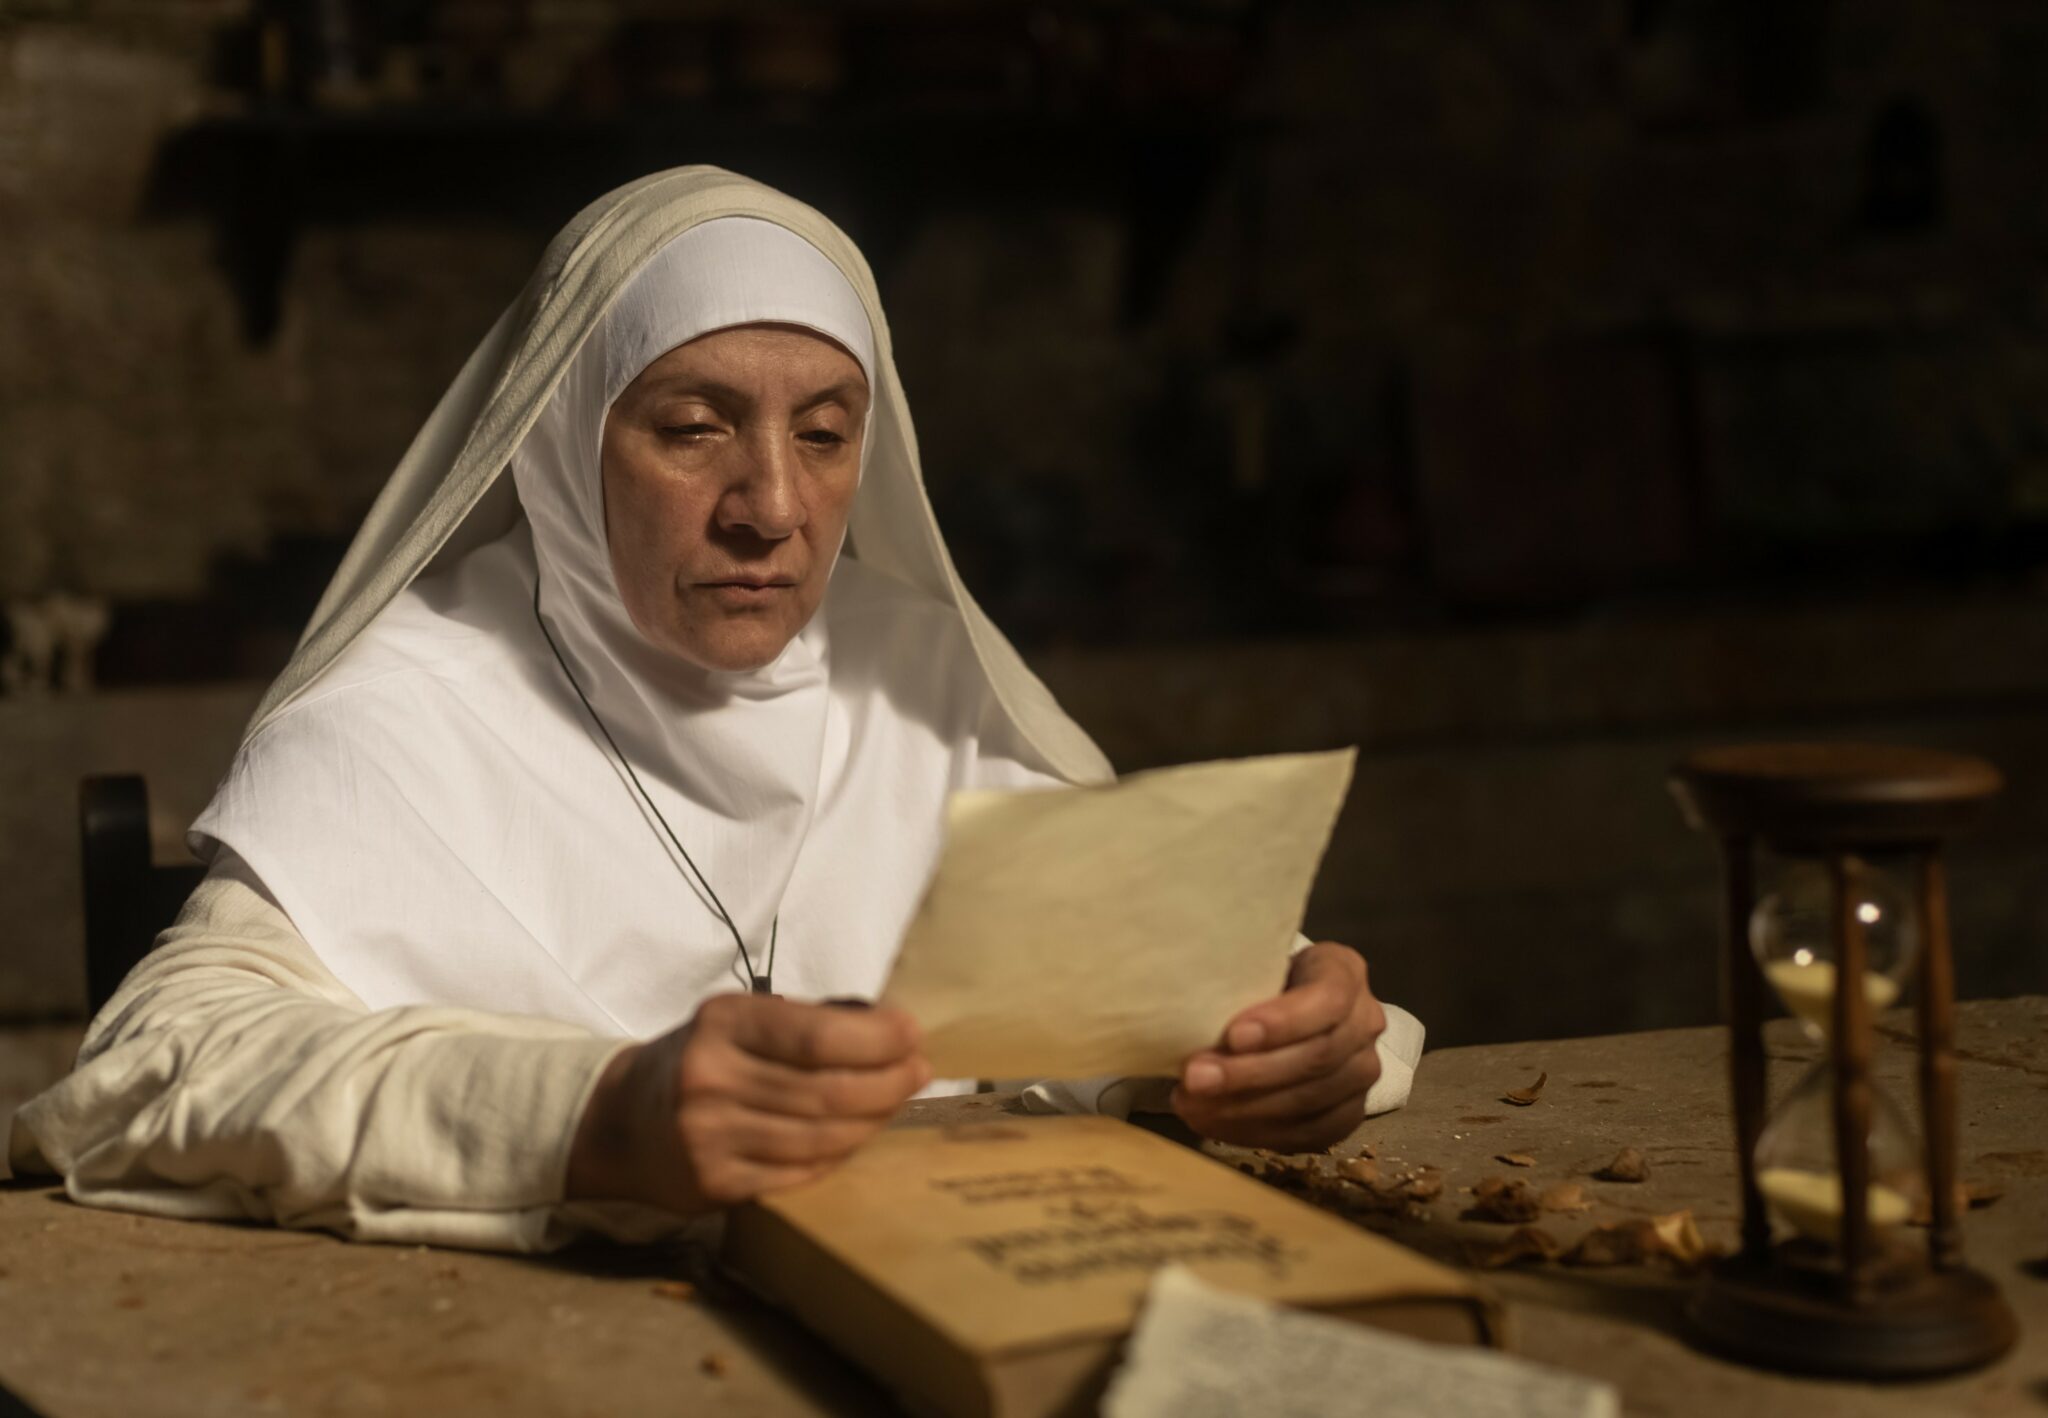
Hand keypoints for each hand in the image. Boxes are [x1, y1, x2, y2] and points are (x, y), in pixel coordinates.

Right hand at [565, 993, 929, 1213]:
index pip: (817, 1036)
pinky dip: (839, 1155)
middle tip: (919, 1072)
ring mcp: (709, 1137)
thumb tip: (889, 1028)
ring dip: (873, 1120)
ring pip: (820, 1138)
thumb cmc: (700, 1060)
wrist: (621, 1121)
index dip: (876, 1038)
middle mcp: (711, 1079)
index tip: (912, 1034)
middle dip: (888, 1082)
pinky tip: (857, 1136)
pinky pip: (800, 1173)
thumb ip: (803, 1022)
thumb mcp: (737, 1020)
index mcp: (721, 1024)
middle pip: (826, 1091)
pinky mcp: (713, 1184)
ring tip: (897, 1101)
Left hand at [1171, 942, 1384, 1152]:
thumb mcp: (1248, 967)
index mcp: (1343, 972)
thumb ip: (1232, 983)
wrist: (1280, 1012)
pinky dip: (1256, 1132)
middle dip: (1250, 1072)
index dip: (1283, 1022)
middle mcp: (1365, 1022)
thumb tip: (1181, 1018)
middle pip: (1318, 1056)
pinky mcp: (1348, 1113)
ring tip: (1192, 1105)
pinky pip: (1309, 1134)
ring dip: (1245, 1108)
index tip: (1233, 1035)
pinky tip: (1215, 1124)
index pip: (1327, 999)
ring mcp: (1362, 1072)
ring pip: (1312, 1100)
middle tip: (1195, 1077)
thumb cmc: (1256, 982)